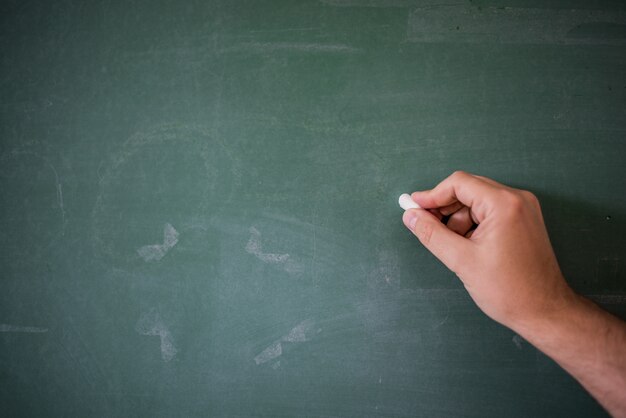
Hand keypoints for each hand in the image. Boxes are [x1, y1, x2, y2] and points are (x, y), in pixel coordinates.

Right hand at [402, 171, 575, 330]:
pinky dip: (473, 224)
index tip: (414, 208)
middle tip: (425, 226)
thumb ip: (432, 234)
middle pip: (468, 189)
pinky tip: (467, 246)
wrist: (545, 312)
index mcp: (504, 204)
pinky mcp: (524, 220)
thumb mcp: (461, 260)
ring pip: (477, 201)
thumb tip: (411, 216)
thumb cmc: (509, 290)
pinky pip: (490, 212)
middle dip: (445, 208)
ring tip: (452, 245)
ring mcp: (523, 209)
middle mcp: (517, 199)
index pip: (459, 183)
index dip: (432, 195)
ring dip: (458, 219)